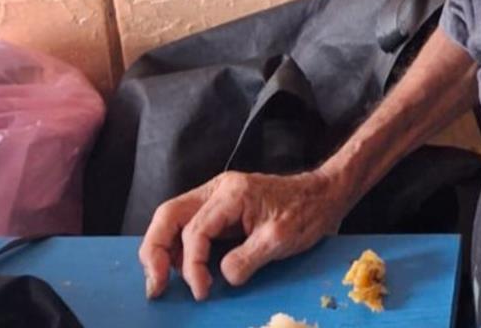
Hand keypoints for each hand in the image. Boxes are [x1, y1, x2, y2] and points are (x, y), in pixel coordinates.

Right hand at [138, 168, 346, 301]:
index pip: (195, 230)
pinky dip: (180, 250)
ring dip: (164, 251)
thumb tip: (222, 277)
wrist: (325, 196)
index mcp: (232, 193)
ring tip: (164, 282)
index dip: (192, 265)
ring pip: (173, 221)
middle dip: (155, 252)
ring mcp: (217, 199)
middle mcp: (218, 190)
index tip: (202, 291)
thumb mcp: (280, 238)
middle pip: (168, 216)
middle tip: (155, 287)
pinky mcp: (221, 211)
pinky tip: (184, 270)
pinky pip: (189, 227)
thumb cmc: (307, 212)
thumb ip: (248, 258)